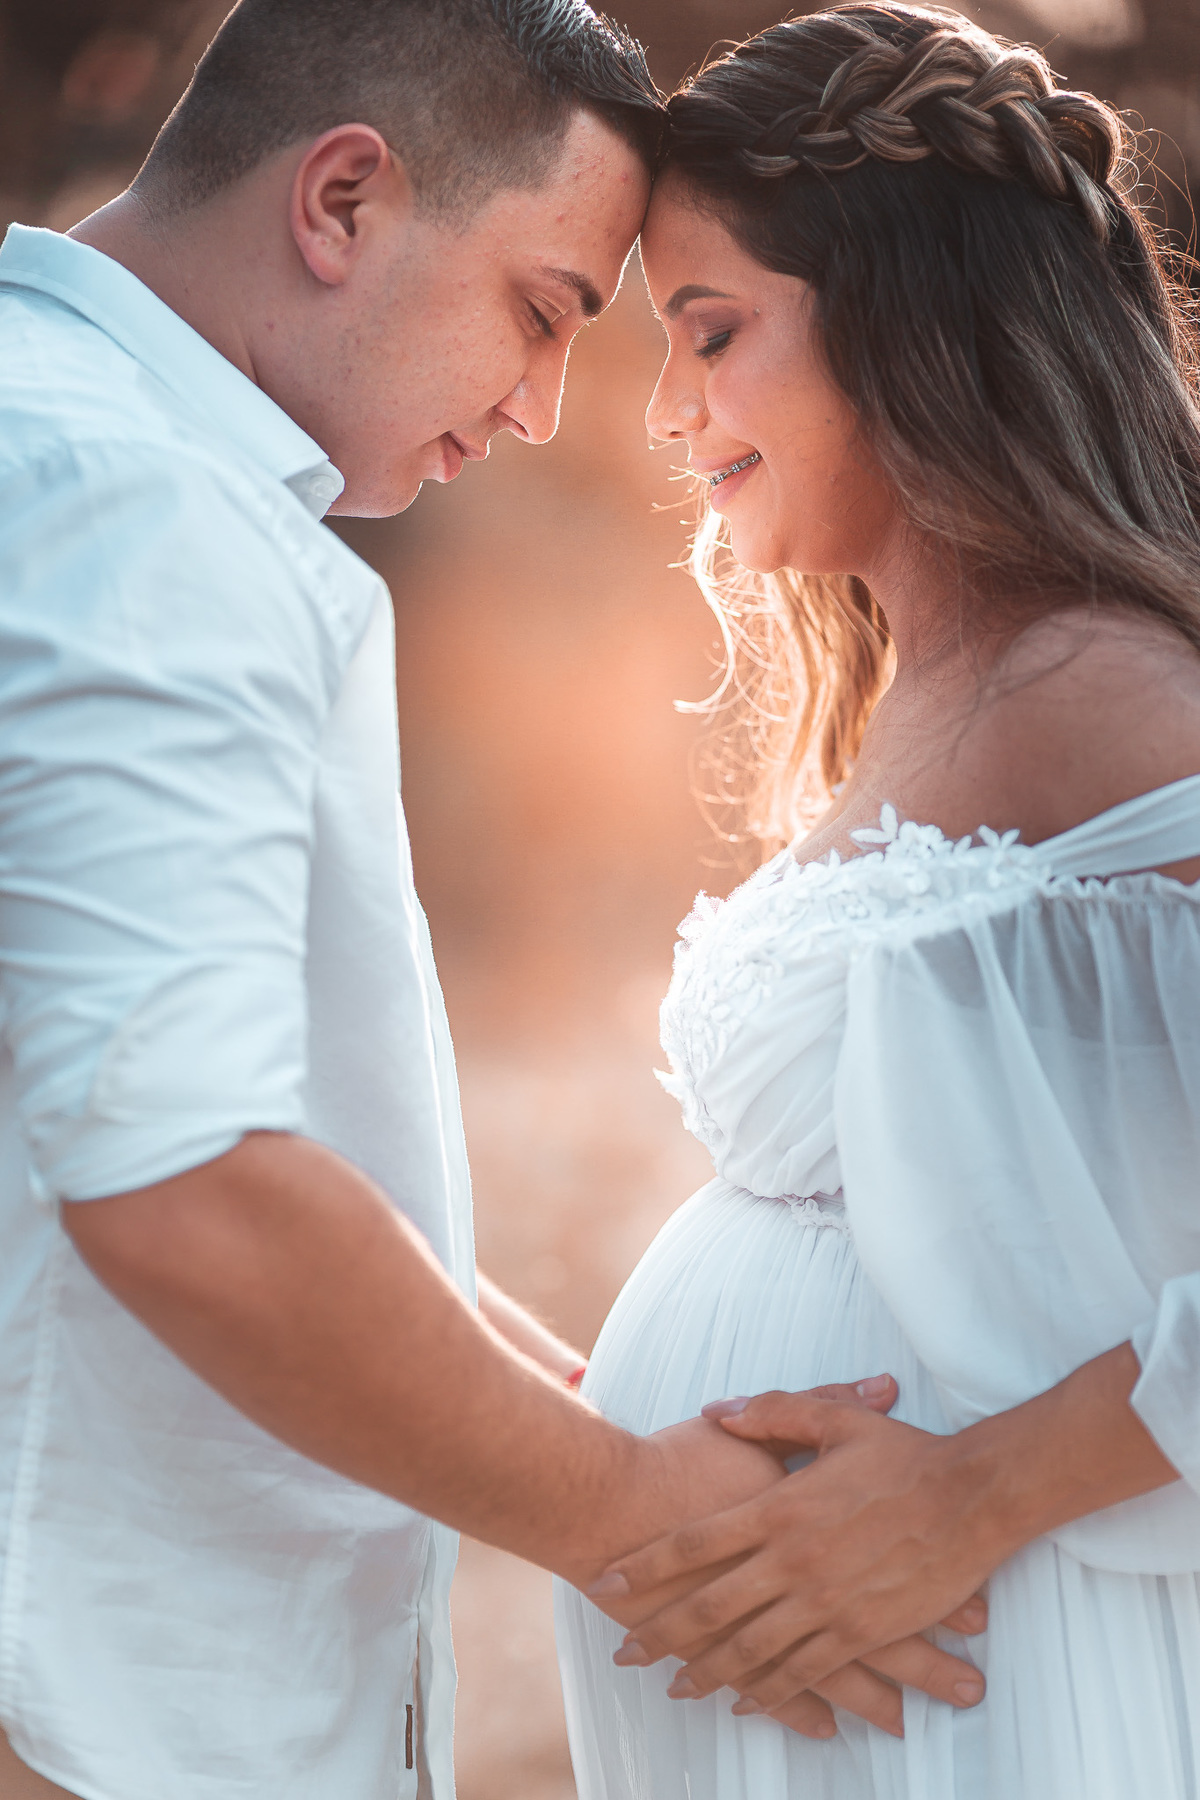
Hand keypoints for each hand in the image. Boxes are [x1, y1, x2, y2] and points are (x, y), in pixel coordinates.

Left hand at [590, 1383, 1006, 1720]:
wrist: (973, 1496)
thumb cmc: (904, 1454)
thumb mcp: (834, 1420)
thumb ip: (771, 1413)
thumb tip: (717, 1410)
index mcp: (780, 1507)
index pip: (696, 1542)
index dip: (647, 1565)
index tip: (607, 1580)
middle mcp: (794, 1561)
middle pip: (710, 1607)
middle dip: (661, 1633)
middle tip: (625, 1651)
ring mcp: (825, 1602)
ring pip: (750, 1650)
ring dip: (706, 1672)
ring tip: (672, 1685)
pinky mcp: (859, 1631)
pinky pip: (802, 1671)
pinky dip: (768, 1691)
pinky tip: (744, 1701)